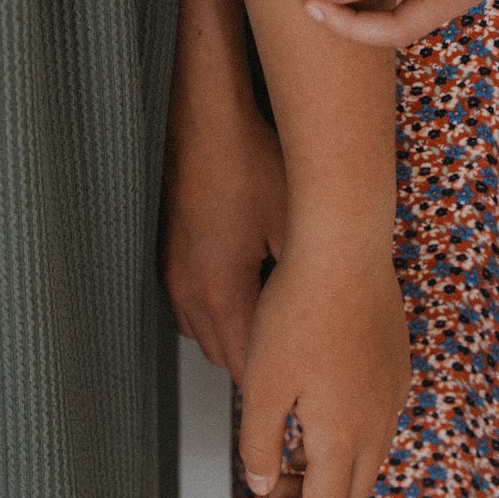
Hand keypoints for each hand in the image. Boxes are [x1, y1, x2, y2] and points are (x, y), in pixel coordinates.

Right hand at [163, 103, 285, 383]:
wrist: (205, 118)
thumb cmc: (248, 162)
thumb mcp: (293, 223)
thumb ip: (304, 279)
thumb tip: (331, 309)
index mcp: (222, 293)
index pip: (246, 369)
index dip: (276, 378)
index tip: (301, 378)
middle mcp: (189, 292)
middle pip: (221, 356)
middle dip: (256, 359)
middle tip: (294, 347)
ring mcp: (172, 273)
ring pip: (201, 332)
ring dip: (231, 333)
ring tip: (270, 314)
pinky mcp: (167, 254)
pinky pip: (190, 303)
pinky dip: (213, 306)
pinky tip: (241, 278)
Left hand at [239, 232, 409, 497]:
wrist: (342, 247)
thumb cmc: (297, 311)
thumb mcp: (261, 385)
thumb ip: (259, 446)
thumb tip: (262, 486)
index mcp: (343, 435)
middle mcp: (378, 420)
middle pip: (353, 490)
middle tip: (274, 490)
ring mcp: (393, 389)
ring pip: (370, 454)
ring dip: (333, 467)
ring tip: (292, 451)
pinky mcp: (396, 361)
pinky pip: (379, 418)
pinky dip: (350, 435)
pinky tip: (318, 409)